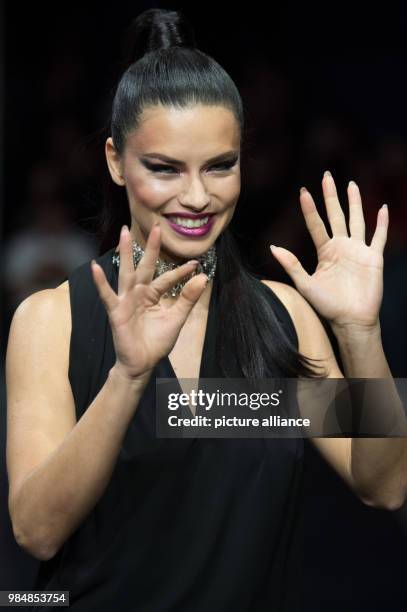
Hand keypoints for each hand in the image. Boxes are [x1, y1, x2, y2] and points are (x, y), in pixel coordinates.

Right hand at [90, 224, 207, 381]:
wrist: (142, 363)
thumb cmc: (157, 341)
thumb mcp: (177, 318)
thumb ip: (188, 298)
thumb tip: (203, 277)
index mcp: (153, 294)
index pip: (168, 278)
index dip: (182, 271)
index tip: (196, 263)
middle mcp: (139, 293)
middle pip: (146, 266)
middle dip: (151, 247)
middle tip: (156, 227)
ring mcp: (126, 300)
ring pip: (127, 272)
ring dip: (126, 253)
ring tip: (124, 233)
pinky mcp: (116, 311)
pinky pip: (107, 294)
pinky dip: (101, 282)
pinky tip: (95, 267)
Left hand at [269, 171, 388, 332]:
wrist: (351, 319)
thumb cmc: (327, 305)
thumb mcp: (305, 284)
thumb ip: (291, 264)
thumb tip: (273, 247)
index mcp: (325, 251)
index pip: (316, 225)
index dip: (310, 209)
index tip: (303, 191)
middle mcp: (341, 247)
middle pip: (336, 215)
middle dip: (331, 196)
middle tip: (327, 176)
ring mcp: (358, 251)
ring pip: (357, 220)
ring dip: (355, 202)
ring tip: (351, 185)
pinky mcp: (374, 258)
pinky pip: (379, 236)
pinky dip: (382, 222)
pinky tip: (382, 207)